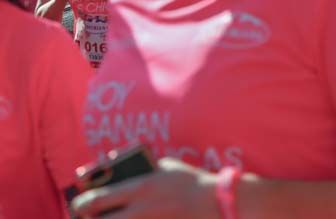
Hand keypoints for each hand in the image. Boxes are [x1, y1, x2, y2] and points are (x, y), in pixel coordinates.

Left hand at [72, 157, 217, 218]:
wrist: (214, 203)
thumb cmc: (188, 181)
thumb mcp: (164, 167)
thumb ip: (140, 166)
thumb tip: (113, 164)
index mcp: (141, 186)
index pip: (98, 200)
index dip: (81, 204)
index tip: (77, 205)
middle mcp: (140, 209)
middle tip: (84, 217)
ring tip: (104, 218)